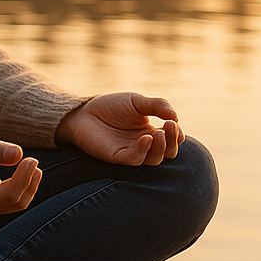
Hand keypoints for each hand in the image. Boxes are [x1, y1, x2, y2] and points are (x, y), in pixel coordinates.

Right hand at [0, 131, 41, 214]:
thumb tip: (20, 153)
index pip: (6, 196)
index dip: (23, 180)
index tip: (30, 159)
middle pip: (13, 204)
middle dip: (28, 185)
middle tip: (34, 162)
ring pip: (13, 202)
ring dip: (27, 187)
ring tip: (34, 166)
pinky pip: (8, 195)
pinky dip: (20, 184)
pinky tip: (25, 168)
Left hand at [55, 92, 184, 166]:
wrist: (84, 111)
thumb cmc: (110, 106)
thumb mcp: (136, 101)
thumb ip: (157, 105)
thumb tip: (176, 116)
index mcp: (152, 132)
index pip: (172, 139)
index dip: (177, 134)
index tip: (174, 123)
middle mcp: (145, 146)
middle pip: (167, 152)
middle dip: (172, 141)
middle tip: (170, 126)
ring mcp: (132, 152)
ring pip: (154, 159)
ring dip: (160, 147)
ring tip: (159, 133)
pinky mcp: (118, 157)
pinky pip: (135, 159)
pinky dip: (143, 150)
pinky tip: (146, 138)